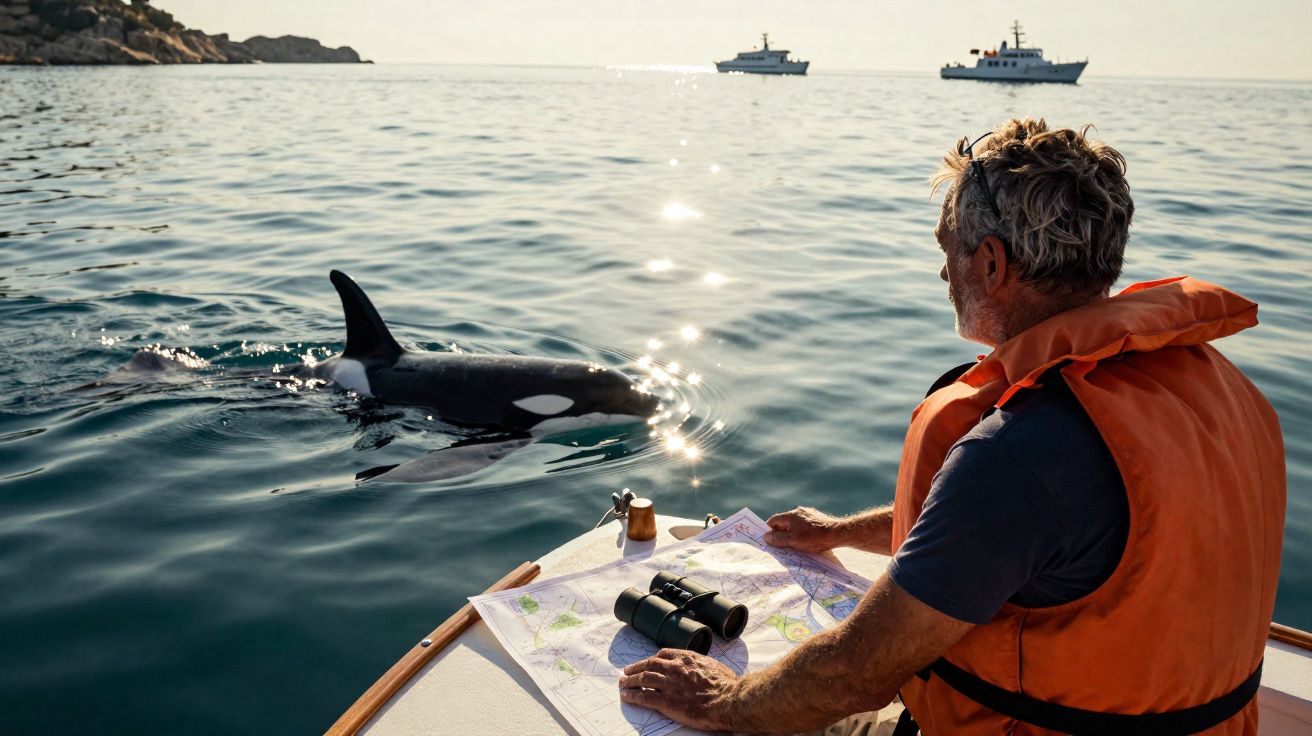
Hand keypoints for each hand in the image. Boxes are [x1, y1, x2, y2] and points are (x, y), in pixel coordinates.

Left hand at [618, 648, 740, 730]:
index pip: (664, 654)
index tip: (648, 661)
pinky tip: (626, 696)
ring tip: (623, 683)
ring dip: (630, 681)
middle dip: (636, 667)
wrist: (727, 700)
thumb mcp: (714, 666)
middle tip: (627, 671)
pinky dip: (632, 695)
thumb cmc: (727, 685)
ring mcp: (669, 684)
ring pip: (643, 678)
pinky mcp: (666, 701)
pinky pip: (644, 696)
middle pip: (649, 664)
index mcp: (687, 658)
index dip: (653, 658)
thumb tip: (703, 669)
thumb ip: (702, 666)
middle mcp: (675, 668)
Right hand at [764, 506, 843, 552]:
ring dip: (792, 532)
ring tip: (796, 544)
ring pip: (794, 524)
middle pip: (783, 522)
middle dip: (781, 533)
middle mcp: (798, 511)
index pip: (773, 521)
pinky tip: (807, 539)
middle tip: (783, 545)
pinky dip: (801, 531)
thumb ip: (779, 539)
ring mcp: (808, 514)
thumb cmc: (815, 538)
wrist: (837, 533)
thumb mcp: (794, 541)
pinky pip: (803, 524)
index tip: (770, 541)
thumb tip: (766, 537)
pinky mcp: (816, 517)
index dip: (769, 531)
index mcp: (790, 515)